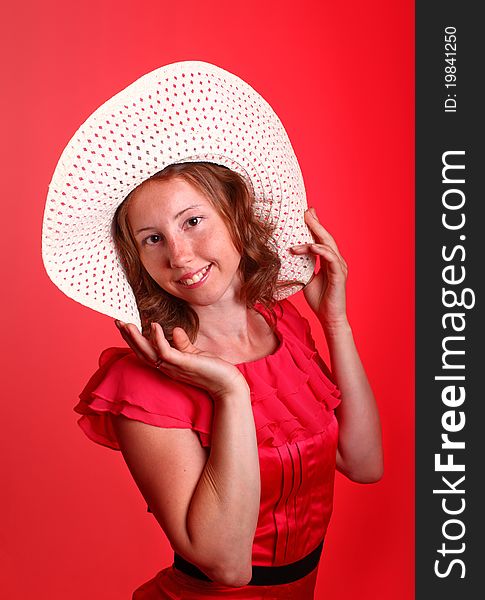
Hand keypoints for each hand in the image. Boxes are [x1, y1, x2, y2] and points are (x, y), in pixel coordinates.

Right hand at [114, 321, 247, 400]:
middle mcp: (167, 368)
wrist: (227, 384)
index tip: (124, 326)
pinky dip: (157, 339)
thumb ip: (183, 344)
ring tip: (127, 324)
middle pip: (141, 353)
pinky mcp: (183, 364)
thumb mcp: (194, 354)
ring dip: (136, 338)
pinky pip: (165, 352)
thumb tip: (174, 330)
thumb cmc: (212, 370)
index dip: (133, 340)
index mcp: (167, 365)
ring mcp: (174, 367)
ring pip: (148, 353)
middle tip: (117, 321)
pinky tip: (154, 325)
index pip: (145, 353)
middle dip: (128, 337)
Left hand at [291, 208, 348, 329]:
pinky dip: (320, 250)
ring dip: (314, 234)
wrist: (329, 317)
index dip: (315, 226)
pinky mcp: (339, 274)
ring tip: (304, 222)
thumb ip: (303, 268)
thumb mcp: (307, 279)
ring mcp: (339, 266)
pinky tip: (310, 246)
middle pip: (326, 237)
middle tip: (306, 210)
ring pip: (328, 244)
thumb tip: (289, 259)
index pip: (322, 240)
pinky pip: (330, 258)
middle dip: (316, 223)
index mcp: (329, 261)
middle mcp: (336, 261)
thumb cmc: (320, 299)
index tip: (306, 213)